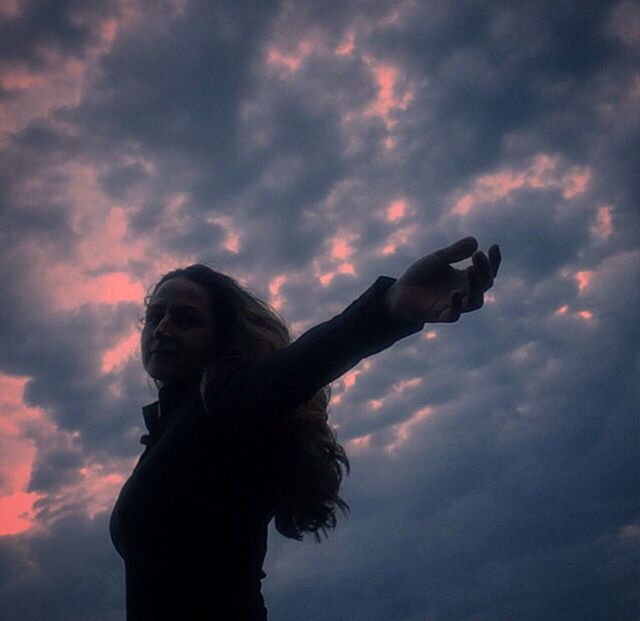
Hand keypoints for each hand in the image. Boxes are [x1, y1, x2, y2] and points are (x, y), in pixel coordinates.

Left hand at [385, 237, 500, 322]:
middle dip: (485, 270)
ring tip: (470, 269)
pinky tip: (454, 293)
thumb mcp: (437, 258)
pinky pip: (454, 315)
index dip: (494, 261)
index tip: (494, 246)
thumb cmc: (421, 275)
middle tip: (478, 255)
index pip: (487, 271)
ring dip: (476, 286)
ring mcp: (453, 305)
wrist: (400, 292)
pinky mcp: (440, 315)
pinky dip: (457, 305)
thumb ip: (455, 252)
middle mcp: (464, 292)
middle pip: (485, 284)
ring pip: (475, 302)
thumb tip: (475, 242)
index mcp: (465, 278)